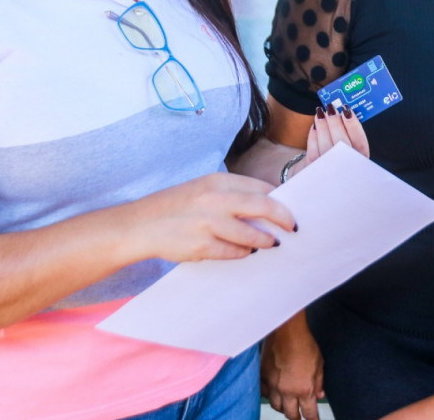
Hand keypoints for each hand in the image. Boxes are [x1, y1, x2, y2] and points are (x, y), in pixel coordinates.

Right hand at [124, 172, 295, 262]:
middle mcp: (214, 199)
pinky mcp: (201, 247)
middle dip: (284, 219)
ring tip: (271, 243)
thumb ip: (232, 194)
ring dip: (265, 241)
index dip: (280, 199)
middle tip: (293, 228)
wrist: (140, 225)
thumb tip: (268, 204)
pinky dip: (243, 253)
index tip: (290, 208)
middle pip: (264, 207)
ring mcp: (208, 224)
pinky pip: (234, 253)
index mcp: (217, 181)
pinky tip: (246, 252)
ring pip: (252, 235)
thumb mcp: (203, 188)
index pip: (260, 187)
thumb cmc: (176, 206)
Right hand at [261, 314, 324, 419]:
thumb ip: (319, 382)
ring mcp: (272, 385)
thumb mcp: (319, 363)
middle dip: (296, 417)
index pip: (309, 413)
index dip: (312, 419)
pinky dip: (269, 395)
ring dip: (282, 407)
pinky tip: (273, 391)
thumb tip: (320, 395)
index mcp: (304, 389)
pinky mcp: (262, 376)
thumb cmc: (304, 343)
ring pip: (276, 406)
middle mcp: (287, 391)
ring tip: (287, 404)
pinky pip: (263, 393)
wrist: (286, 330)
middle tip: (299, 415)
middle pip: (290, 414)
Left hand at [302, 104, 369, 168]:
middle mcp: (347, 169)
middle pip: (342, 144)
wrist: (321, 174)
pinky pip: (313, 150)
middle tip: (331, 108)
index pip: (361, 144)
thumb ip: (350, 132)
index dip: (354, 126)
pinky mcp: (314, 170)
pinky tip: (315, 126)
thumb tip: (344, 111)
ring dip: (323, 126)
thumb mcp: (348, 145)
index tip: (347, 110)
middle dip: (335, 123)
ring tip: (320, 113)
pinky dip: (313, 136)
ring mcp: (330, 171)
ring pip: (326, 146)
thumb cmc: (338, 154)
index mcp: (360, 161)